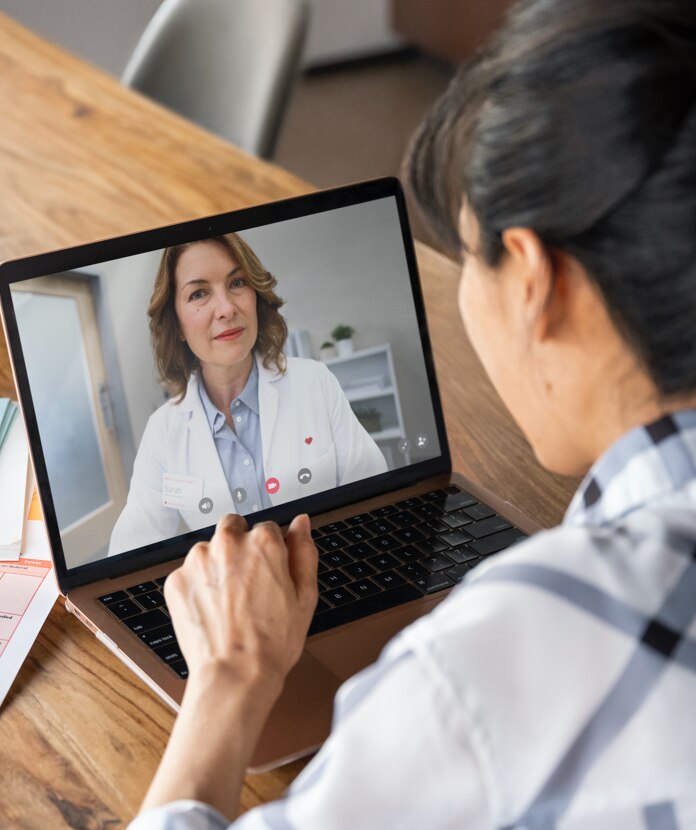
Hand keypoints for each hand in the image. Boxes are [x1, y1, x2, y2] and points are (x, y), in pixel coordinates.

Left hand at [164, 513, 317, 689]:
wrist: (235, 675)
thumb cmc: (272, 642)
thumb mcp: (305, 595)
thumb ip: (304, 551)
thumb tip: (301, 524)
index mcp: (263, 542)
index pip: (267, 528)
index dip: (270, 553)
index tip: (269, 573)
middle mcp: (229, 543)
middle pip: (234, 528)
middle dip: (240, 547)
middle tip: (247, 584)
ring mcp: (198, 561)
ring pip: (209, 550)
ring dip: (217, 566)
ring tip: (229, 602)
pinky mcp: (177, 580)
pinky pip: (189, 573)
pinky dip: (198, 586)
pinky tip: (212, 610)